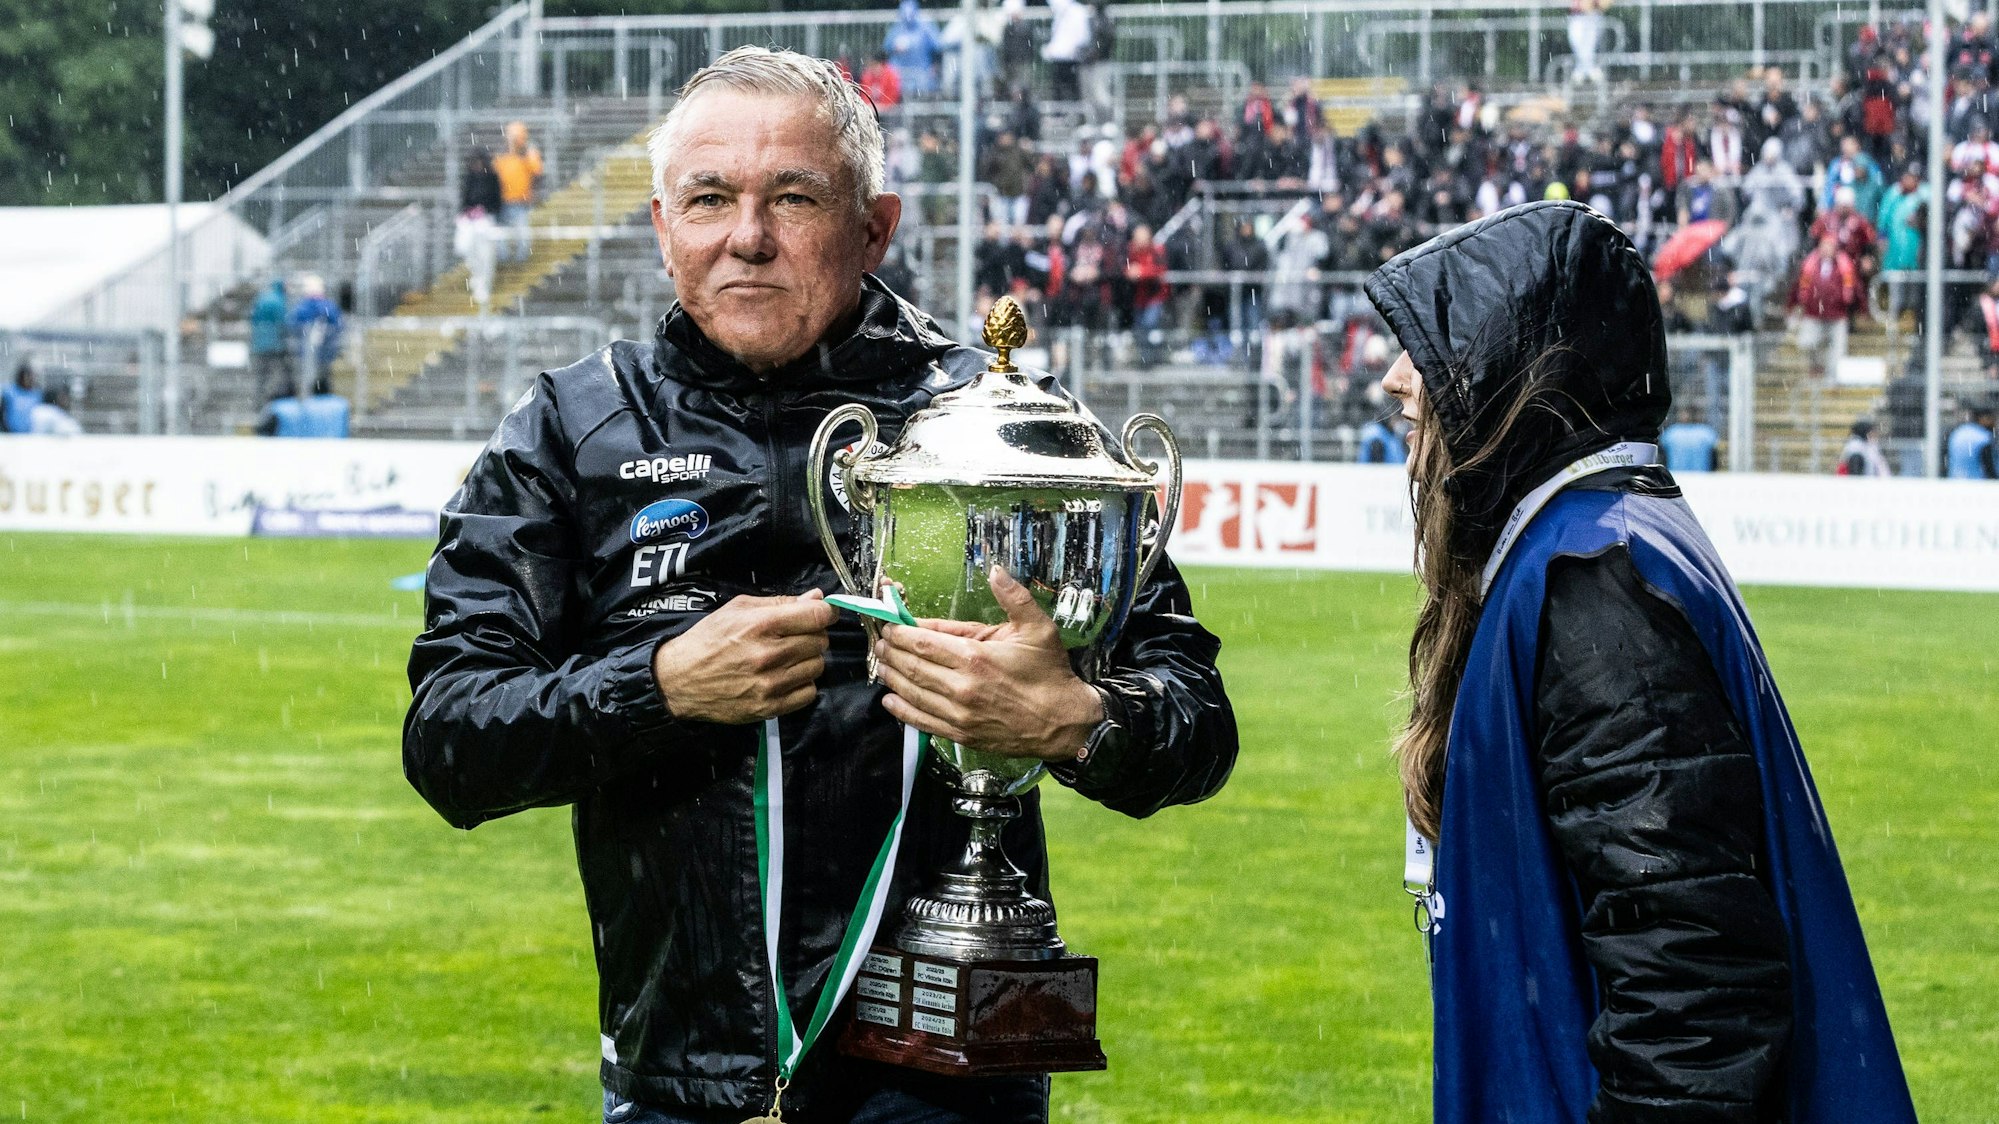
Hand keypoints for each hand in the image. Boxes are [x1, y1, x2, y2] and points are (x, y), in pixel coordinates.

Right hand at [651, 591, 835, 723]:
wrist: (680, 680)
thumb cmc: (708, 640)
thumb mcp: (738, 609)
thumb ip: (780, 602)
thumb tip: (816, 597)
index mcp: (761, 625)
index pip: (816, 616)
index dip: (826, 612)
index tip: (823, 613)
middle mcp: (769, 655)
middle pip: (819, 641)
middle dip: (813, 635)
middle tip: (796, 636)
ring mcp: (770, 684)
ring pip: (817, 667)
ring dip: (808, 660)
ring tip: (788, 657)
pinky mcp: (770, 707)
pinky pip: (809, 693)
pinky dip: (803, 684)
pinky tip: (786, 677)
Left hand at [874, 567, 1102, 761]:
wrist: (1064, 723)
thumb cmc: (1049, 674)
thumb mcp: (1037, 628)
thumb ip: (1013, 597)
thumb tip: (995, 570)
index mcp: (975, 657)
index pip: (922, 642)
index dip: (899, 633)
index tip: (890, 626)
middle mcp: (961, 687)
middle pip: (911, 666)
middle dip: (890, 653)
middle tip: (881, 643)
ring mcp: (959, 714)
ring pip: (912, 693)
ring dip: (891, 677)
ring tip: (882, 665)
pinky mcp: (961, 734)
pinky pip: (922, 721)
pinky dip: (902, 710)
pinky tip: (891, 699)